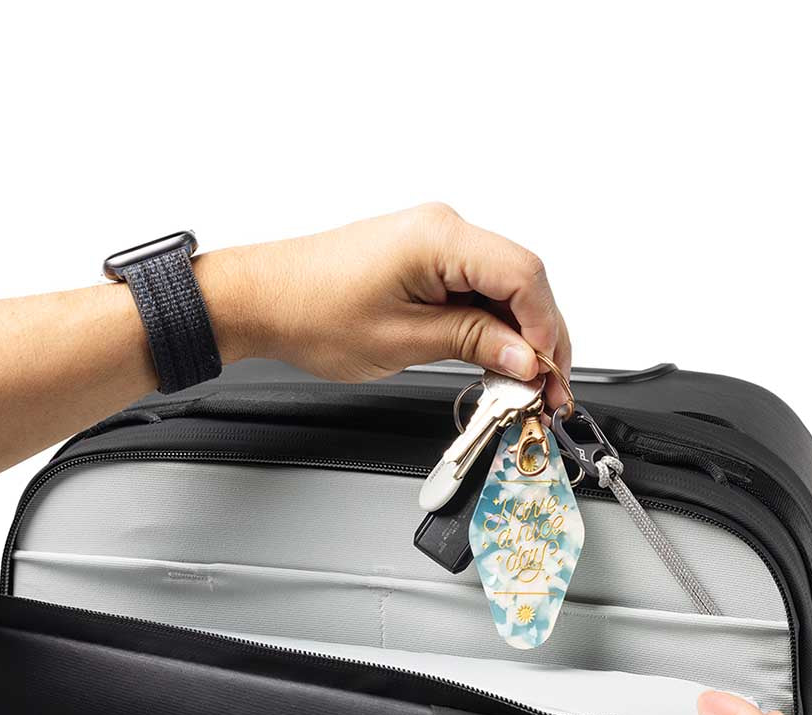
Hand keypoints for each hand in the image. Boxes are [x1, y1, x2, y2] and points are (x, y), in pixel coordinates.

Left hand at [195, 203, 571, 408]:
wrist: (262, 300)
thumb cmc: (312, 311)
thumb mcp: (403, 340)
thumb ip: (474, 343)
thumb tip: (524, 356)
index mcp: (439, 237)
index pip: (524, 276)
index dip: (546, 329)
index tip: (549, 373)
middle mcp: (442, 229)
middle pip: (521, 280)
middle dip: (540, 337)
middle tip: (546, 388)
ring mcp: (434, 242)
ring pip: (502, 287)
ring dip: (517, 335)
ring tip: (522, 383)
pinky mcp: (424, 260)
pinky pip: (474, 289)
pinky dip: (490, 325)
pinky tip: (495, 359)